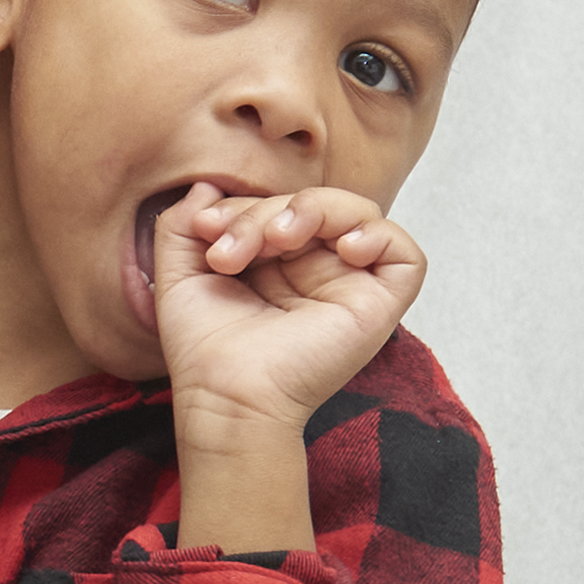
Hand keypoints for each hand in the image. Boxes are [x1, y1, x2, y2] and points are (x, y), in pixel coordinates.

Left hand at [154, 184, 424, 439]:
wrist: (225, 397)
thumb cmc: (204, 349)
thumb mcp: (178, 274)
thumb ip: (182, 224)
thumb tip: (207, 186)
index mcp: (276, 261)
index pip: (275, 206)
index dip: (242, 206)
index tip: (205, 229)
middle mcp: (316, 269)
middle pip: (311, 206)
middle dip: (265, 212)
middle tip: (229, 250)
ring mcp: (350, 285)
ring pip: (357, 213)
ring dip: (314, 209)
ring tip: (278, 239)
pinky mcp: (379, 305)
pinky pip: (405, 254)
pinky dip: (379, 236)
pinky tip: (344, 248)